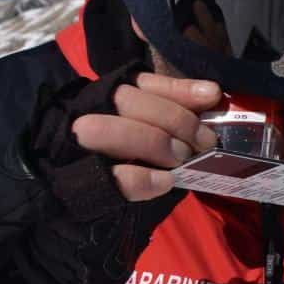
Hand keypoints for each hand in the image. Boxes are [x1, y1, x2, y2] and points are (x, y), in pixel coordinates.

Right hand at [69, 72, 221, 200]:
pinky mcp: (77, 187)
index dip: (177, 89)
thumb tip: (209, 95)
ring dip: (154, 143)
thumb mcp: (146, 132)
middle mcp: (83, 115)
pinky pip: (110, 178)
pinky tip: (166, 181)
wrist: (72, 200)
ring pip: (106, 131)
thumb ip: (171, 111)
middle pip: (125, 100)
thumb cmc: (122, 162)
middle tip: (203, 142)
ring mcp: (75, 149)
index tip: (211, 96)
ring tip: (182, 159)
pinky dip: (143, 179)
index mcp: (103, 98)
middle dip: (172, 118)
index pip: (141, 83)